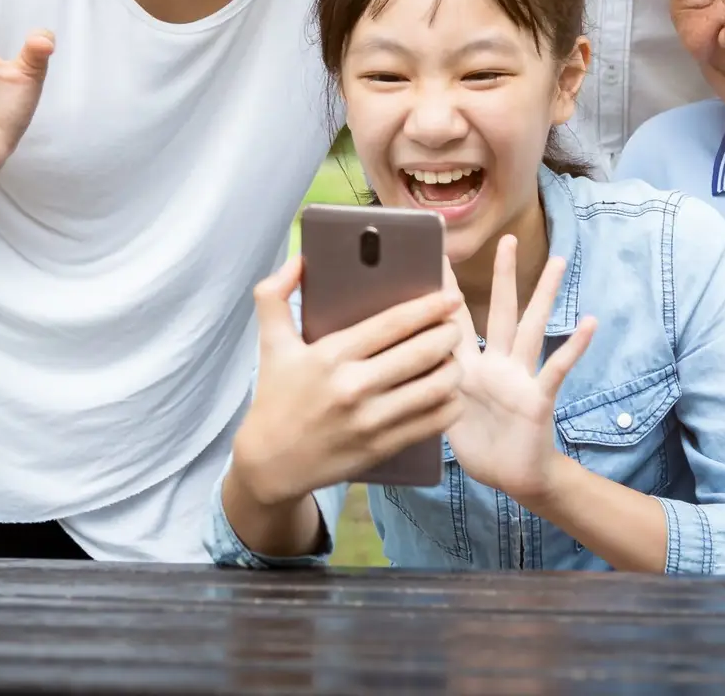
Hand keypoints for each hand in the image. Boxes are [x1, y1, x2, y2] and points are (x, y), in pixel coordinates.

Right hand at [231, 255, 464, 506]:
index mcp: (331, 354)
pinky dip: (449, 404)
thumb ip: (274, 294)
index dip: (429, 307)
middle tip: (454, 326)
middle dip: (449, 334)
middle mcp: (354, 387)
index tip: (450, 297)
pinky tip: (448, 393)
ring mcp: (371, 421)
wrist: (270, 463)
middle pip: (423, 352)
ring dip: (454, 369)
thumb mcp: (270, 343)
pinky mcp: (382, 447)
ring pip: (436, 388)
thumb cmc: (275, 396)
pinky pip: (433, 423)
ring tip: (453, 358)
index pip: (393, 323)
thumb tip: (297, 260)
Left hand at [441, 236, 595, 506]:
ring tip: (558, 262)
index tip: (435, 254)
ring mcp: (520, 378)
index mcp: (469, 367)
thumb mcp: (445, 412)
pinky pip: (556, 369)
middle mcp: (498, 364)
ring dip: (544, 296)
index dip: (444, 290)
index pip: (454, 319)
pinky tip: (588, 323)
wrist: (513, 480)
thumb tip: (399, 363)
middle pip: (500, 310)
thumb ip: (429, 385)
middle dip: (503, 275)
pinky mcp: (537, 398)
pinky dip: (572, 347)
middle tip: (507, 238)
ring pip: (531, 328)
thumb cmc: (480, 445)